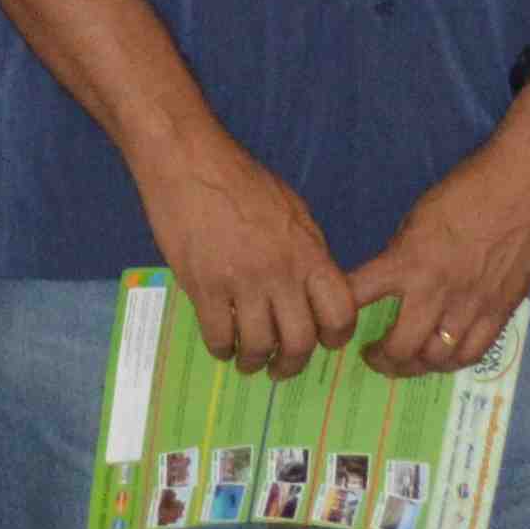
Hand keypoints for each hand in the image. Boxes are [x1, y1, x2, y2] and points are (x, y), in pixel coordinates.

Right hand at [139, 134, 357, 377]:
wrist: (190, 161)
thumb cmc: (241, 180)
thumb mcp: (292, 210)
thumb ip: (307, 252)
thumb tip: (314, 290)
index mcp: (309, 251)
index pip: (340, 312)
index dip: (335, 337)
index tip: (324, 343)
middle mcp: (281, 272)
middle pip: (300, 341)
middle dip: (292, 364)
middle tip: (281, 367)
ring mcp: (242, 282)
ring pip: (258, 346)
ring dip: (254, 362)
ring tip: (248, 361)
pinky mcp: (204, 287)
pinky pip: (219, 337)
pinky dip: (222, 349)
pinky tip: (221, 345)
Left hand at [344, 98, 529, 378]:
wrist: (526, 186)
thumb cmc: (469, 189)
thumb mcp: (418, 217)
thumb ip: (404, 255)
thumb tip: (393, 281)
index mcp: (408, 261)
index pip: (358, 297)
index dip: (339, 315)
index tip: (335, 321)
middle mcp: (436, 292)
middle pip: (400, 348)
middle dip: (381, 358)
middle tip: (373, 355)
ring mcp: (470, 307)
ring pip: (436, 359)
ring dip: (415, 366)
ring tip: (407, 360)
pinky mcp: (500, 312)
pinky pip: (472, 353)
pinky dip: (452, 362)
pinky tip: (443, 357)